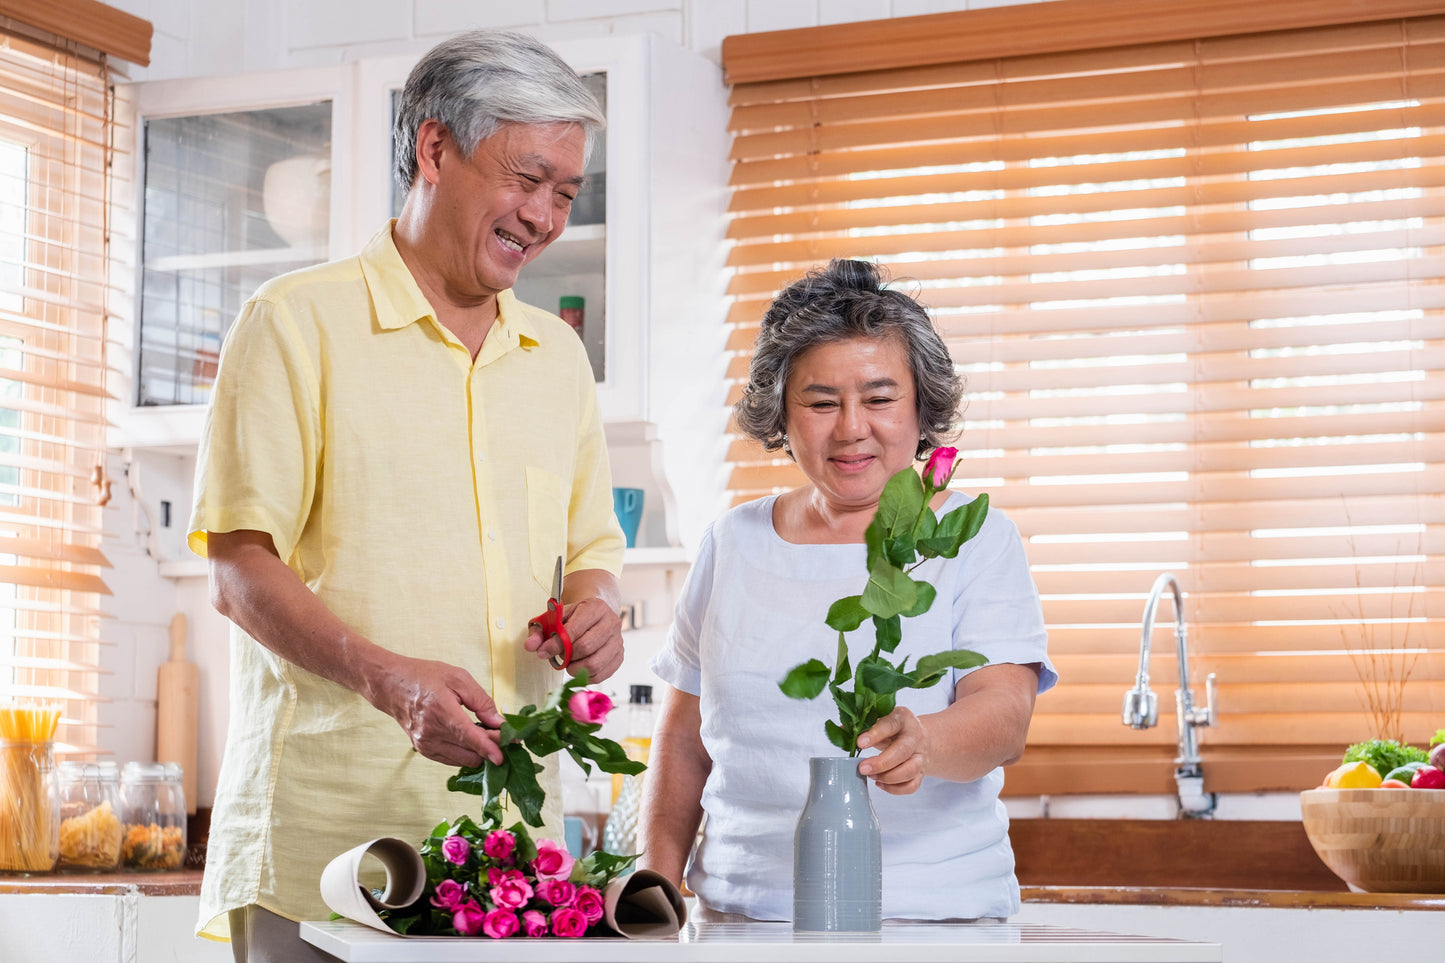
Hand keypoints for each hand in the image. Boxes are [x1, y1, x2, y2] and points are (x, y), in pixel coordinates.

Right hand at [372, 655, 504, 767]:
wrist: (392, 685)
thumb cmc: (425, 676)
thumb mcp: (458, 678)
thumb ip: (481, 701)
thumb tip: (499, 722)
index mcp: (441, 711)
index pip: (469, 737)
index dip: (489, 748)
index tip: (504, 755)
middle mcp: (431, 733)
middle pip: (470, 752)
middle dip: (490, 746)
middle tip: (501, 733)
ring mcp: (426, 745)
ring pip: (463, 760)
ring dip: (478, 751)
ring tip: (483, 732)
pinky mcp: (423, 750)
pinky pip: (452, 759)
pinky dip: (465, 752)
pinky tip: (468, 737)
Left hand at [524, 596, 623, 682]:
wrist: (594, 615)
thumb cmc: (572, 618)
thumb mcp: (553, 619)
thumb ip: (539, 631)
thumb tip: (530, 646)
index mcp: (595, 607)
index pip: (574, 630)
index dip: (556, 645)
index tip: (543, 653)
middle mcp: (611, 622)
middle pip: (586, 647)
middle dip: (566, 656)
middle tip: (559, 657)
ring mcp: (618, 640)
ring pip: (595, 664)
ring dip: (575, 668)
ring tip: (568, 663)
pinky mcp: (619, 656)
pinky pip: (601, 674)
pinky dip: (586, 676)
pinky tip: (578, 667)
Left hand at [856, 707, 929, 794]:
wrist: (918, 736)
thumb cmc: (894, 728)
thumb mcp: (880, 720)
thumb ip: (863, 725)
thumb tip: (841, 731)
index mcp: (902, 719)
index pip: (890, 725)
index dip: (875, 734)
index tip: (860, 743)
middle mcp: (914, 737)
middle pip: (902, 751)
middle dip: (881, 763)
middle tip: (863, 769)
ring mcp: (920, 756)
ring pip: (910, 770)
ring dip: (889, 777)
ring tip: (872, 776)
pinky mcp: (921, 772)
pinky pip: (912, 785)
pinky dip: (895, 789)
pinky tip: (880, 784)